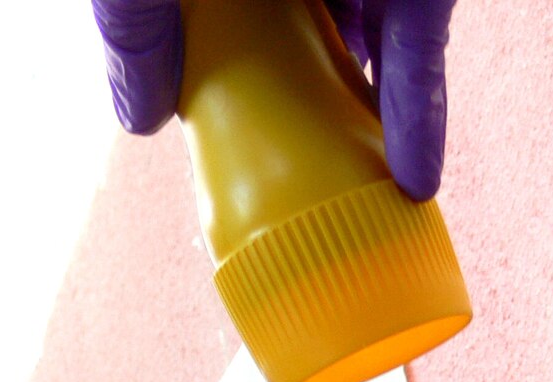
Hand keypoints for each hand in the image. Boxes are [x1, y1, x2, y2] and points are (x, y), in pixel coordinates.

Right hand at [90, 0, 455, 199]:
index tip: (212, 129)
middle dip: (296, 97)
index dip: (215, 72)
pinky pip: (421, 46)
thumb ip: (130, 29)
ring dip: (363, 114)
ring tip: (353, 187)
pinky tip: (415, 174)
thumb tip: (142, 121)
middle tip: (286, 169)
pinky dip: (422, 112)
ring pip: (366, 39)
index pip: (223, 23)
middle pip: (297, 31)